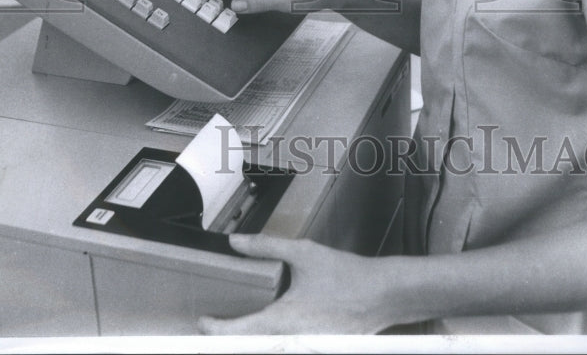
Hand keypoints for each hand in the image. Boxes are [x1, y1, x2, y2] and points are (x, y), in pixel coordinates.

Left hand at [199, 234, 402, 334]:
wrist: (383, 295)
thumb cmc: (346, 276)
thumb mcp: (303, 253)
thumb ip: (266, 247)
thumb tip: (237, 242)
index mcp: (281, 322)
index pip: (237, 333)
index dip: (215, 328)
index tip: (203, 321)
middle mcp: (291, 342)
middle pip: (250, 347)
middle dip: (233, 335)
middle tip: (221, 319)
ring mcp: (306, 349)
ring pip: (269, 349)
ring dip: (255, 338)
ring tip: (245, 321)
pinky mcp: (318, 348)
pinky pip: (288, 348)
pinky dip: (275, 339)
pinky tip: (277, 323)